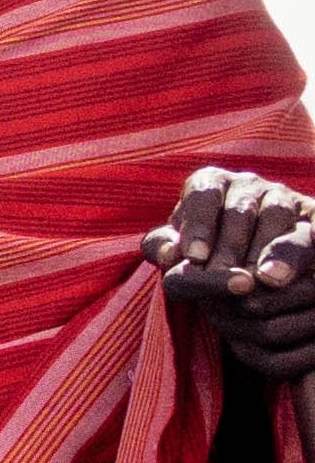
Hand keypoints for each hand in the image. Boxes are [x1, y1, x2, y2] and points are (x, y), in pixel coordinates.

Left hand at [160, 171, 314, 382]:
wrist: (247, 271)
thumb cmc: (203, 255)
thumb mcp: (178, 250)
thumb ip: (164, 247)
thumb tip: (168, 253)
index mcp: (211, 182)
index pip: (202, 195)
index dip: (198, 225)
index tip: (194, 258)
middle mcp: (249, 184)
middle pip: (239, 210)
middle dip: (230, 248)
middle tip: (222, 278)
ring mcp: (285, 199)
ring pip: (277, 216)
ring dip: (265, 250)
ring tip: (259, 280)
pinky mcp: (313, 219)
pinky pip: (311, 230)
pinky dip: (294, 251)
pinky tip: (282, 274)